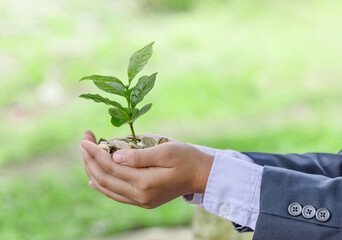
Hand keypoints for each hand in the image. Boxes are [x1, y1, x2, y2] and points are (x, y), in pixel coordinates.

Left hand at [79, 130, 213, 208]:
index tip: (85, 138)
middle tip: (82, 142)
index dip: (94, 152)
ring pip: (107, 188)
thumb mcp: (166, 150)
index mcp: (144, 182)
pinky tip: (94, 179)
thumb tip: (114, 155)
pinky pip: (116, 195)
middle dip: (89, 160)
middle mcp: (140, 196)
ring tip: (86, 155)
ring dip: (93, 171)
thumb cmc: (187, 158)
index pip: (110, 166)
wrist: (202, 175)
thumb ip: (139, 155)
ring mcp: (141, 201)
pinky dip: (103, 185)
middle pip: (104, 179)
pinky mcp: (144, 201)